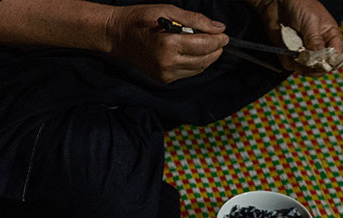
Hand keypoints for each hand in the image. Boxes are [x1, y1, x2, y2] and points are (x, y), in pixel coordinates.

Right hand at [104, 4, 227, 82]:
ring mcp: (166, 75)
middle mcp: (169, 63)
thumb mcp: (168, 11)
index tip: (225, 35)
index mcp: (169, 44)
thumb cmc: (141, 19)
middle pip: (203, 60)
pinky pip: (187, 73)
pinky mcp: (164, 80)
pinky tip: (196, 54)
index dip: (217, 41)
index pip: (203, 45)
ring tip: (211, 47)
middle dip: (215, 51)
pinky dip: (196, 64)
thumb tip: (218, 28)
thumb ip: (195, 20)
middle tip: (221, 41)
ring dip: (207, 59)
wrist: (117, 36)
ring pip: (197, 69)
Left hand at [249, 0, 342, 74]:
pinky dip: (287, 59)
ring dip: (298, 63)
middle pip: (321, 69)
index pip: (335, 58)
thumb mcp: (311, 21)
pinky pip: (290, 66)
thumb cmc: (299, 4)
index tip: (320, 62)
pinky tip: (285, 46)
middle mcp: (318, 48)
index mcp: (330, 37)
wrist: (277, 0)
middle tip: (304, 57)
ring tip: (293, 49)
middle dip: (312, 66)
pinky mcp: (291, 55)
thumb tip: (320, 61)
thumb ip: (316, 42)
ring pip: (305, 70)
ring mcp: (305, 53)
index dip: (329, 63)